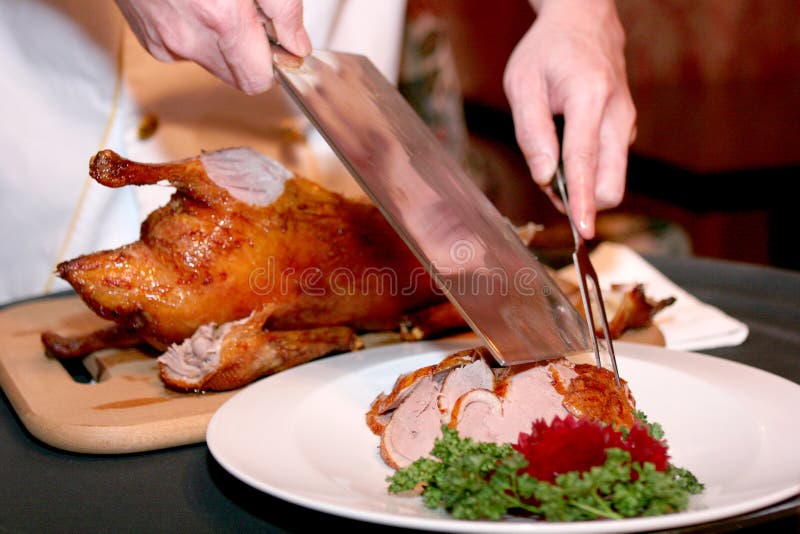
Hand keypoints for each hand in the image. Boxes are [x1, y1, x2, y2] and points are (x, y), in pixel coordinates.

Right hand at [115, 0, 310, 93]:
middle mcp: (187, 36)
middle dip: (248, 51)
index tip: (275, 41)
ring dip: (221, 39)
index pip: (257, 80)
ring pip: (210, 61)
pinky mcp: (146, 33)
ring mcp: (162, 38)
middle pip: (235, 76)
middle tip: (246, 10)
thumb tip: (296, 43)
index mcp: (220, 19)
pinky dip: (194, 29)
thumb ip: (283, 8)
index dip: (271, 63)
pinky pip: (183, 46)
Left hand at [503, 0, 635, 238]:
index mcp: (590, 99)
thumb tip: (545, 178)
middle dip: (582, 199)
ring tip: (552, 152)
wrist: (584, 23)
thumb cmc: (548, 52)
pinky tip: (566, 145)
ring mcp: (626, 124)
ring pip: (610, 179)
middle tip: (548, 180)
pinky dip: (586, 169)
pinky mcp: (625, 131)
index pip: (586, 162)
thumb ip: (532, 134)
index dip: (582, 201)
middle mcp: (618, 115)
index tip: (583, 230)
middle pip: (611, 183)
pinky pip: (607, 166)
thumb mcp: (524, 85)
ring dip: (580, 184)